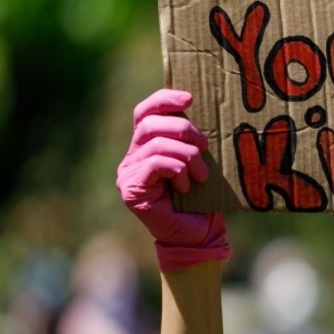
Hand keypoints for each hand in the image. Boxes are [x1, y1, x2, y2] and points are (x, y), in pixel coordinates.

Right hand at [116, 89, 230, 271]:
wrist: (197, 236)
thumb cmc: (201, 199)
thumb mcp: (198, 162)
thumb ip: (190, 140)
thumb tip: (200, 108)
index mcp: (145, 147)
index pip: (145, 112)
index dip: (164, 99)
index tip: (190, 97)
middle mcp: (131, 158)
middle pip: (150, 124)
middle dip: (183, 129)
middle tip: (205, 147)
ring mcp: (128, 174)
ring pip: (156, 144)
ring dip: (187, 156)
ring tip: (201, 176)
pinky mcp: (132, 190)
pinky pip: (156, 163)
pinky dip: (177, 170)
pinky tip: (186, 187)